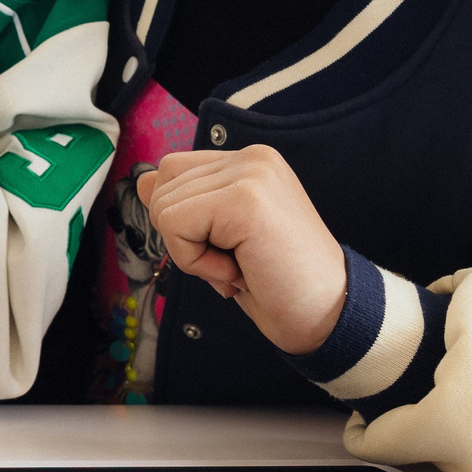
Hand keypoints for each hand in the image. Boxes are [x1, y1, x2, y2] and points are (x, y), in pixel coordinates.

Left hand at [134, 144, 346, 357]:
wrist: (327, 313)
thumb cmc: (277, 281)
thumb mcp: (220, 238)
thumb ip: (186, 204)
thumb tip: (144, 182)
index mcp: (249, 162)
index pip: (171, 170)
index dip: (183, 220)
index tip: (228, 248)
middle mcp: (252, 158)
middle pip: (162, 187)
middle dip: (185, 238)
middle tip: (235, 261)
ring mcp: (251, 174)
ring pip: (164, 209)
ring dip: (192, 253)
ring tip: (239, 265)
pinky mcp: (244, 199)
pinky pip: (175, 226)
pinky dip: (196, 261)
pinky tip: (236, 271)